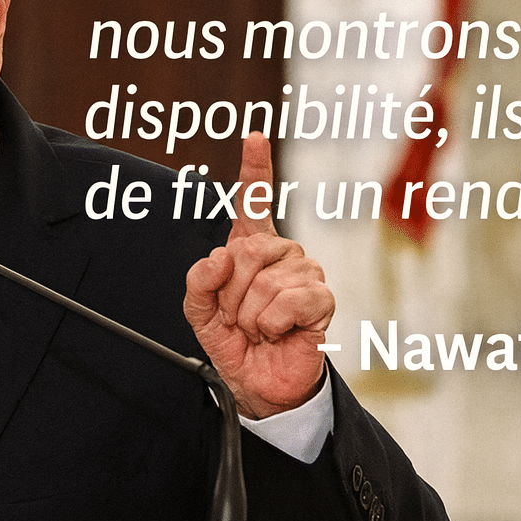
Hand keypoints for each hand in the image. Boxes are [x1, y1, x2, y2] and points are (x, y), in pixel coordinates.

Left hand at [183, 132, 333, 418]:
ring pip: (264, 281)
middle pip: (246, 250)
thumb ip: (198, 281)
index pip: (253, 201)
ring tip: (258, 328)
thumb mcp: (199, 312)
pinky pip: (286, 301)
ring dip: (249, 314)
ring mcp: (304, 273)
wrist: (259, 385)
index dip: (255, 167)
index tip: (254, 136)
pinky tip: (277, 332)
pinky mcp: (321, 299)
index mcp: (251, 248)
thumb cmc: (235, 343)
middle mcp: (281, 253)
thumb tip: (220, 255)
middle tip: (237, 317)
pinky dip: (271, 324)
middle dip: (230, 293)